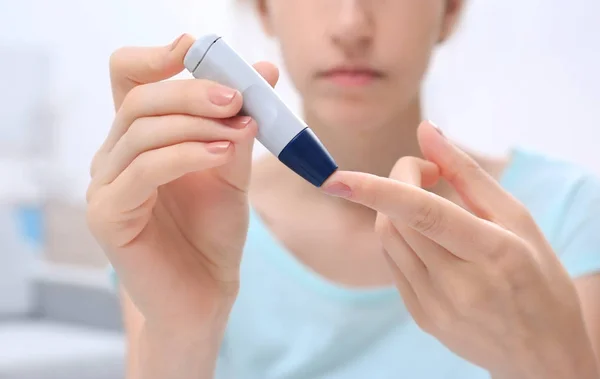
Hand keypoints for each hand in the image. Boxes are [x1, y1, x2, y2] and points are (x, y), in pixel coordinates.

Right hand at [86, 34, 278, 326]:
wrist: (206, 293)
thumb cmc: (214, 232)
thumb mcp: (233, 169)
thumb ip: (239, 124)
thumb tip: (263, 72)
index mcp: (139, 139)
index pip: (128, 79)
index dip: (155, 57)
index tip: (196, 49)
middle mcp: (114, 157)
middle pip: (138, 99)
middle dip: (191, 91)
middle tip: (238, 96)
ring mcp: (104, 186)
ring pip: (141, 131)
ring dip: (196, 123)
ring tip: (239, 128)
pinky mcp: (107, 216)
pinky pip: (143, 170)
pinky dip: (185, 154)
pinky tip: (221, 154)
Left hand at [322, 121, 597, 377]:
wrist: (543, 355)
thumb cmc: (539, 279)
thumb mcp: (518, 219)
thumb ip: (468, 174)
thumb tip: (426, 131)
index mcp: (493, 252)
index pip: (423, 213)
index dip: (377, 190)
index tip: (335, 177)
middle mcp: (459, 285)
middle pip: (396, 222)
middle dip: (394, 183)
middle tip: (426, 173)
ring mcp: (436, 307)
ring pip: (388, 241)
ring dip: (393, 210)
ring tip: (426, 203)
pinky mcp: (422, 318)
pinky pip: (394, 265)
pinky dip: (401, 239)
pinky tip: (427, 239)